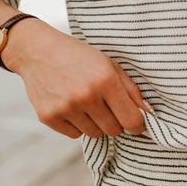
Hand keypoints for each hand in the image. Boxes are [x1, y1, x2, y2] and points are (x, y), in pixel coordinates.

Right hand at [4, 18, 152, 138]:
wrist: (37, 50)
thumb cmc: (79, 57)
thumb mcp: (110, 65)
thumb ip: (132, 91)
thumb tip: (149, 115)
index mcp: (105, 80)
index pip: (132, 121)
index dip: (137, 125)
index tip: (135, 123)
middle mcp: (86, 96)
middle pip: (114, 130)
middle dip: (114, 121)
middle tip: (105, 105)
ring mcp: (65, 108)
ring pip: (95, 134)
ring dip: (94, 123)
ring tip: (85, 102)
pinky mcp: (49, 117)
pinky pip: (74, 135)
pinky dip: (76, 125)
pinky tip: (70, 105)